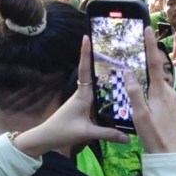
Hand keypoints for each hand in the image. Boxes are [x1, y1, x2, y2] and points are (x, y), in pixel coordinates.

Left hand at [14, 36, 128, 157]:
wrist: (46, 138)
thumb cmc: (63, 131)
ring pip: (95, 84)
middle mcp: (82, 94)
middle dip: (99, 59)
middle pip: (92, 73)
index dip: (86, 54)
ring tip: (119, 64)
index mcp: (82, 95)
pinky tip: (116, 91)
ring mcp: (82, 100)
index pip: (85, 70)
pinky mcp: (83, 107)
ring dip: (104, 75)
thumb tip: (128, 138)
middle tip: (114, 47)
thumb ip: (108, 134)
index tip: (86, 37)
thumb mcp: (87, 133)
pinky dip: (105, 90)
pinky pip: (96, 95)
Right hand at [125, 28, 175, 153]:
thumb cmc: (156, 138)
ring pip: (159, 87)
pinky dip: (153, 93)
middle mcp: (170, 94)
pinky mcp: (175, 112)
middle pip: (156, 74)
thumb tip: (128, 71)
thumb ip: (134, 93)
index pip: (154, 63)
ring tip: (137, 80)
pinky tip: (147, 102)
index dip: (150, 45)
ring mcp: (174, 103)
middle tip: (136, 54)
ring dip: (149, 81)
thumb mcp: (140, 116)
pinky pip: (162, 97)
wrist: (175, 159)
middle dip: (147, 63)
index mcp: (160, 92)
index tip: (148, 29)